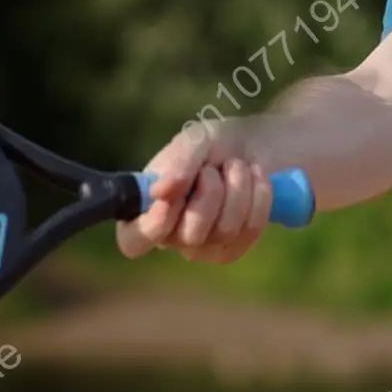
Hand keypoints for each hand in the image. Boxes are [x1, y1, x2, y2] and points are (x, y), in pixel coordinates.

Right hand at [115, 121, 273, 264]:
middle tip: (214, 168)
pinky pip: (250, 229)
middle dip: (211, 192)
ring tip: (236, 166)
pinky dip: (257, 197)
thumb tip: (160, 192)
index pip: (133, 241)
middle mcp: (169, 237)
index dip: (153, 225)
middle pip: (190, 235)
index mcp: (145, 211)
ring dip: (237, 188)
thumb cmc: (211, 145)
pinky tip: (255, 179)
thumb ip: (177, 163)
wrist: (251, 147)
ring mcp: (202, 249)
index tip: (170, 198)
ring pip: (224, 230)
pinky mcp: (233, 249)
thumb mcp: (194, 142)